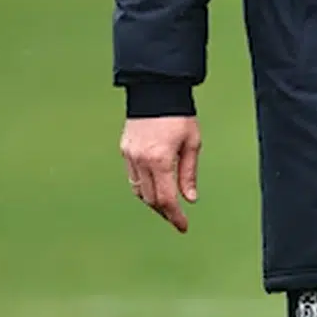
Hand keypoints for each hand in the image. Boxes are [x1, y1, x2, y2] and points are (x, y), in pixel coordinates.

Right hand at [120, 116, 200, 232]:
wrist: (156, 90)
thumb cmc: (179, 115)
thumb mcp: (192, 143)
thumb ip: (189, 173)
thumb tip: (189, 199)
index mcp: (160, 160)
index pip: (166, 199)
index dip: (175, 217)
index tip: (183, 227)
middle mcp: (141, 160)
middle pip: (151, 199)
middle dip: (165, 212)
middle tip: (177, 219)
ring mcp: (130, 156)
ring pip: (139, 191)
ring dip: (153, 201)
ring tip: (167, 206)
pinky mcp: (125, 150)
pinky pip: (133, 177)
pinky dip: (144, 187)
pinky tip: (155, 187)